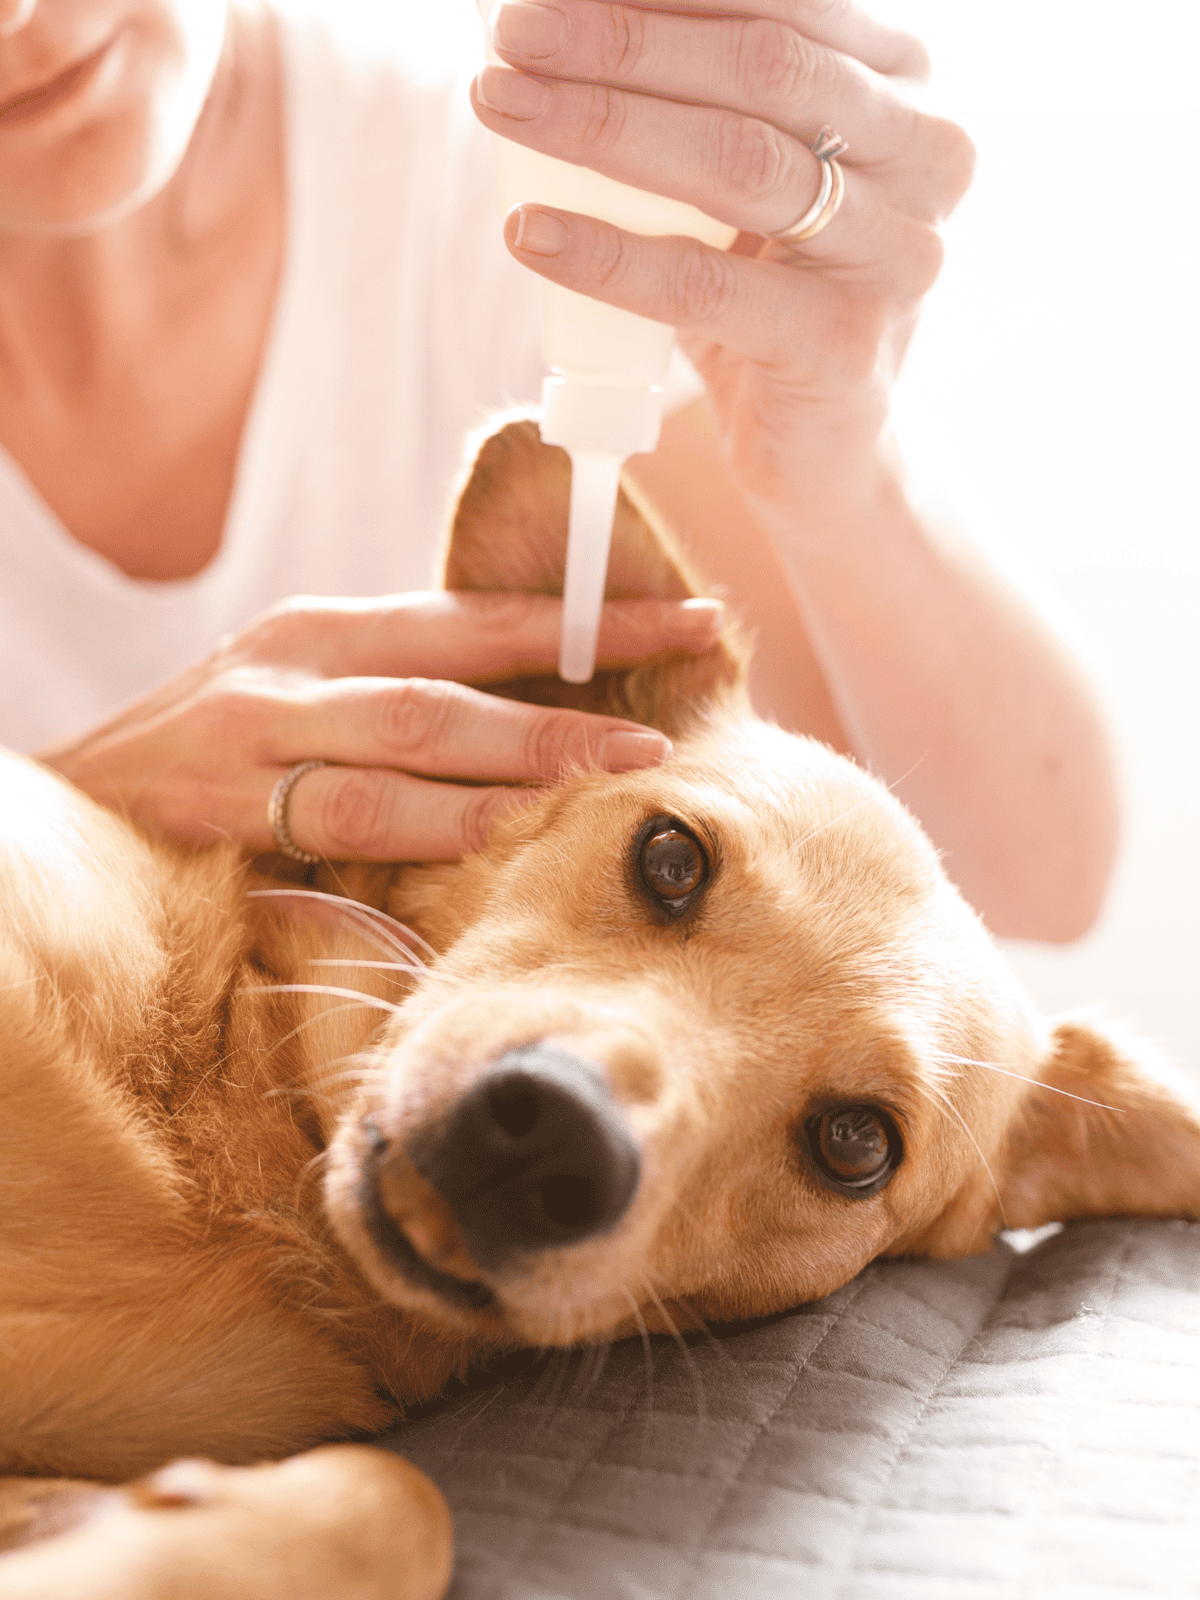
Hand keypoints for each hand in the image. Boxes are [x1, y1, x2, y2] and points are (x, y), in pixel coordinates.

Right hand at [38, 590, 721, 860]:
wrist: (62, 798)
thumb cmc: (203, 756)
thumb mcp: (296, 700)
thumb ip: (393, 702)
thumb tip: (529, 722)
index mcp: (325, 631)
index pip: (476, 618)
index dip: (584, 621)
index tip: (685, 622)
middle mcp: (294, 665)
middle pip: (454, 677)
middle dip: (570, 700)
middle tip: (667, 723)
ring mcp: (252, 733)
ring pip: (407, 741)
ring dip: (516, 764)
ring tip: (609, 778)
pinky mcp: (216, 805)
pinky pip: (338, 823)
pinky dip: (423, 835)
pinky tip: (494, 848)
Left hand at [473, 0, 973, 511]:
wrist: (823, 451)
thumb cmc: (769, 297)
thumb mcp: (752, 181)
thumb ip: (700, 102)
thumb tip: (559, 28)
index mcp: (904, 88)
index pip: (783, 5)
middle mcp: (925, 158)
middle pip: (762, 66)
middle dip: (624, 41)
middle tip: (514, 35)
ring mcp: (895, 257)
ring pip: (738, 162)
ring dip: (602, 124)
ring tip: (504, 106)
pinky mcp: (842, 348)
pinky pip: (706, 286)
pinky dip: (609, 256)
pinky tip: (532, 233)